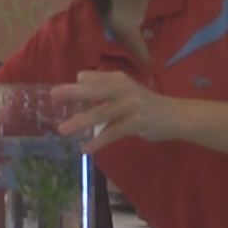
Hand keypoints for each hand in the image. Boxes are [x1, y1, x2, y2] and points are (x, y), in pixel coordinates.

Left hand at [51, 71, 182, 151]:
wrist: (175, 115)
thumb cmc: (146, 103)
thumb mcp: (126, 89)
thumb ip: (104, 85)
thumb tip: (79, 78)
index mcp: (118, 79)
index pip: (92, 78)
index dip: (74, 86)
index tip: (56, 95)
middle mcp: (124, 89)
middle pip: (94, 90)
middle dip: (72, 92)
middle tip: (53, 96)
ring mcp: (130, 106)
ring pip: (101, 113)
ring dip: (80, 121)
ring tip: (63, 130)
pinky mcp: (136, 123)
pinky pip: (113, 133)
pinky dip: (98, 141)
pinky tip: (86, 148)